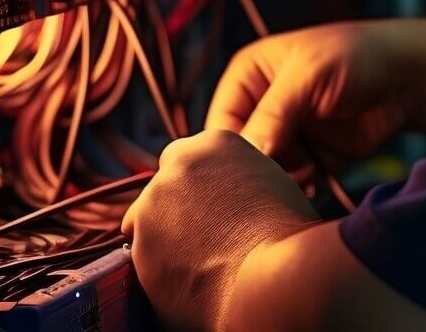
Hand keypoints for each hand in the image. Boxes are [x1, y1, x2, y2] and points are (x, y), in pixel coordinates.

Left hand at [121, 129, 318, 330]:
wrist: (272, 279)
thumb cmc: (287, 236)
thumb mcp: (271, 184)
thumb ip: (237, 178)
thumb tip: (228, 195)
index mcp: (213, 144)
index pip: (187, 159)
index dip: (196, 188)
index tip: (208, 210)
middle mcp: (176, 167)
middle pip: (163, 188)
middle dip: (174, 211)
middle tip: (204, 239)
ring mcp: (151, 206)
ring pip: (146, 224)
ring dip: (164, 239)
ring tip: (202, 263)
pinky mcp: (139, 247)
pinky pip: (144, 260)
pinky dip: (160, 271)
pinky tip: (191, 282)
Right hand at [205, 21, 410, 174]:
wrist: (410, 77)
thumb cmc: (357, 58)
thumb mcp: (307, 77)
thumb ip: (272, 116)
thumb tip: (245, 155)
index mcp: (249, 77)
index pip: (220, 124)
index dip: (228, 153)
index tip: (240, 177)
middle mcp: (263, 107)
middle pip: (241, 154)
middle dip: (255, 172)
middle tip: (273, 184)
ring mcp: (289, 134)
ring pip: (266, 173)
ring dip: (279, 183)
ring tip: (300, 180)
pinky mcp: (313, 157)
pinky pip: (294, 182)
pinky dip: (300, 188)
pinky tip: (313, 185)